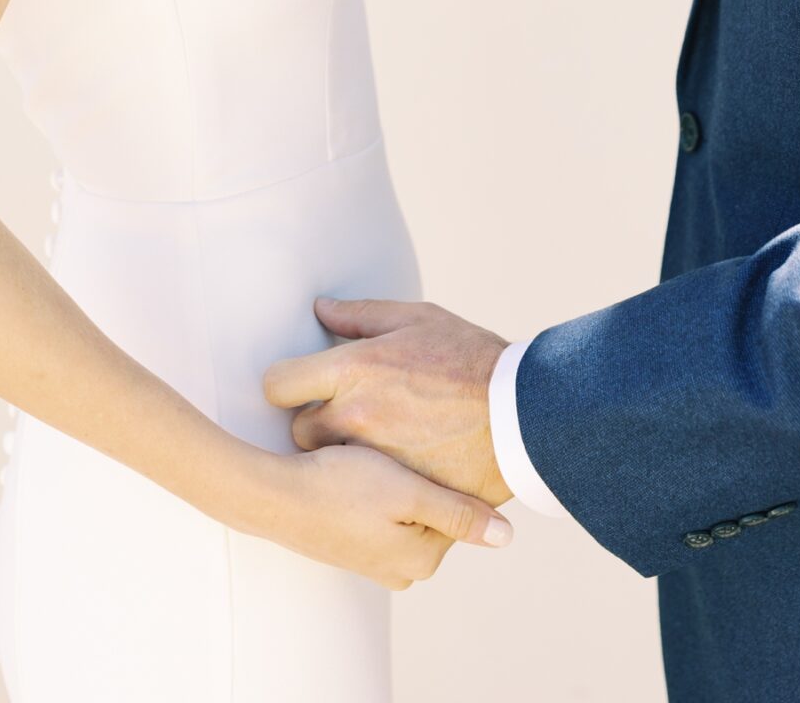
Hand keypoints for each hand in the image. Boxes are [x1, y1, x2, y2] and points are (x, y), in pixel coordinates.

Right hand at [235, 439, 511, 590]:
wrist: (272, 494)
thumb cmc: (339, 487)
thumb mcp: (405, 494)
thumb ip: (458, 514)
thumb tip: (507, 537)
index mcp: (421, 560)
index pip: (458, 504)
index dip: (450, 463)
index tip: (444, 431)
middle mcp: (400, 568)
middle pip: (433, 504)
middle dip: (426, 469)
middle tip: (414, 431)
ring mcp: (376, 557)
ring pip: (408, 501)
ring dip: (403, 471)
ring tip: (387, 442)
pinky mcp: (355, 541)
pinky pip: (384, 505)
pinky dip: (381, 481)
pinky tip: (366, 459)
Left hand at [263, 298, 510, 507]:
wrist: (522, 413)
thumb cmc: (470, 358)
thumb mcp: (418, 319)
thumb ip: (361, 315)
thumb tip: (320, 309)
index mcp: (355, 369)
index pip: (278, 385)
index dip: (286, 384)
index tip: (300, 385)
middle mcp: (356, 415)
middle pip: (297, 431)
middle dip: (314, 423)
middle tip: (343, 414)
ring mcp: (374, 457)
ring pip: (327, 464)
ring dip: (339, 454)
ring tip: (370, 441)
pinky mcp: (393, 489)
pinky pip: (361, 489)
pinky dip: (369, 481)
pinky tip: (391, 465)